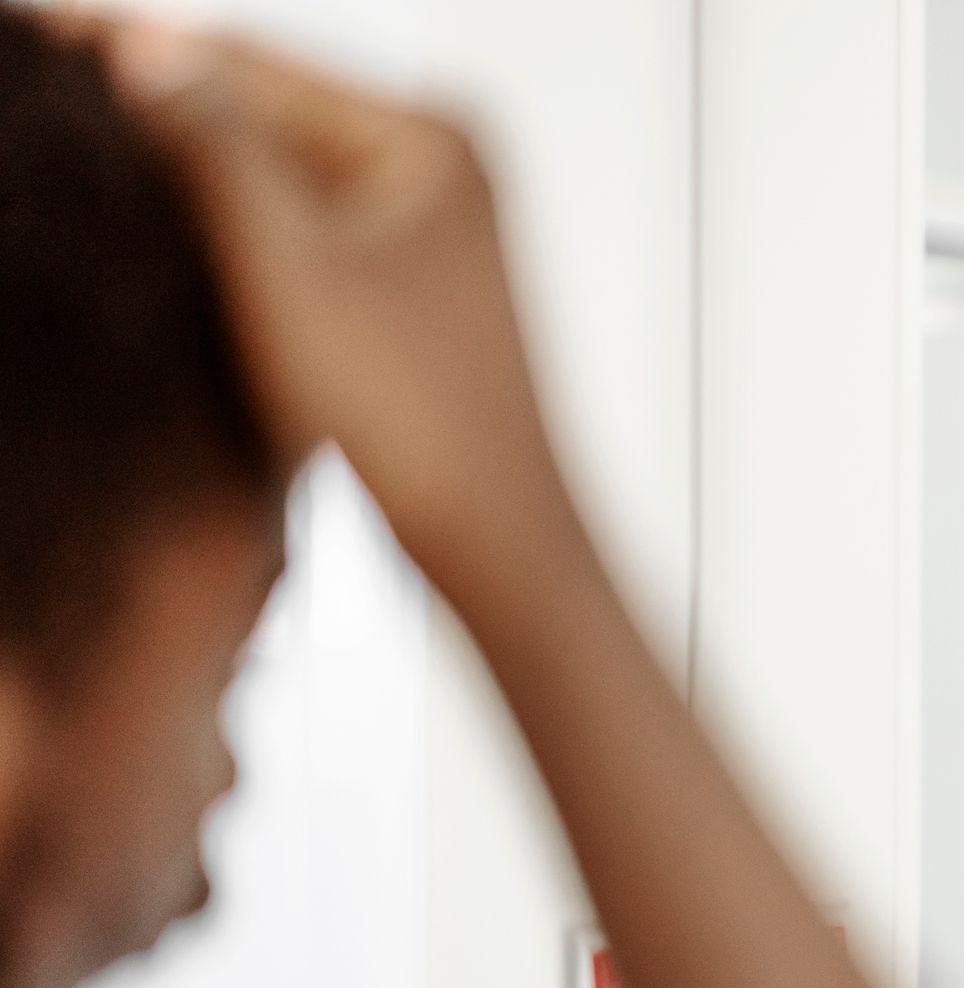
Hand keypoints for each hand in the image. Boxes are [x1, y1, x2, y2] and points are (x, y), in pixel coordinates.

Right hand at [86, 19, 557, 563]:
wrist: (493, 537)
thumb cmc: (408, 412)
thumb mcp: (287, 267)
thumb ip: (214, 150)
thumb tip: (143, 49)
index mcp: (430, 135)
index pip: (251, 62)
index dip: (135, 56)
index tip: (43, 43)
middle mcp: (443, 165)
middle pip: (265, 114)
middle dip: (163, 117)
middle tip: (51, 113)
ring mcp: (432, 227)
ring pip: (277, 178)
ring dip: (192, 178)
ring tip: (90, 178)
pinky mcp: (412, 288)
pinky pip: (301, 235)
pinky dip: (236, 236)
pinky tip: (167, 248)